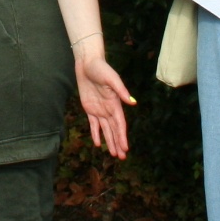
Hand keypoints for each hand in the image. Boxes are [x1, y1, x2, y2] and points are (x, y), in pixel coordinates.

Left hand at [72, 42, 132, 159]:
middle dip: (118, 143)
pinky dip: (96, 133)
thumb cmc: (100, 68)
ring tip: (114, 154)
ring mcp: (99, 109)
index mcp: (115, 103)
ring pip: (105, 129)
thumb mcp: (111, 78)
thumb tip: (132, 103)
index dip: (122, 136)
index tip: (126, 148)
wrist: (87, 63)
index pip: (120, 124)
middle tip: (122, 157)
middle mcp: (108, 108)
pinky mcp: (89, 107)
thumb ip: (121, 90)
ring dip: (109, 141)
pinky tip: (98, 143)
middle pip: (114, 129)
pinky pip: (93, 124)